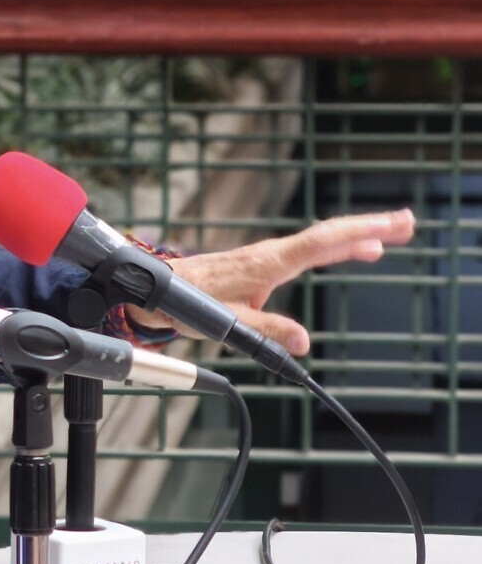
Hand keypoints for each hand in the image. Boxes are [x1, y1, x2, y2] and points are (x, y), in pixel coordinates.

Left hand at [147, 209, 414, 355]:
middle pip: (329, 234)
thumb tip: (303, 342)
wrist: (156, 290)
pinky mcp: (264, 263)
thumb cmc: (187, 303)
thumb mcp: (227, 324)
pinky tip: (354, 250)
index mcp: (267, 263)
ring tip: (393, 233)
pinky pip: (310, 249)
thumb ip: (266, 332)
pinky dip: (338, 245)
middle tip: (408, 221)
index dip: (359, 233)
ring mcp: (269, 256)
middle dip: (370, 227)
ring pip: (321, 239)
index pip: (322, 243)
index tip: (391, 228)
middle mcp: (271, 253)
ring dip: (358, 234)